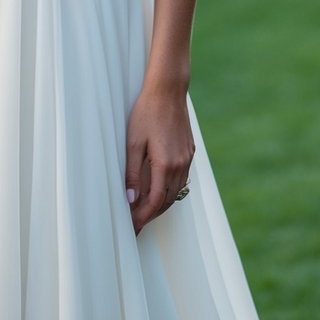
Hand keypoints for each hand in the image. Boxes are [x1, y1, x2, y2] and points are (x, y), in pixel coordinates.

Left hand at [125, 84, 194, 235]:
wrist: (168, 90)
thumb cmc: (146, 113)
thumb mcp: (133, 142)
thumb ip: (132, 173)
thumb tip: (130, 200)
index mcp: (165, 164)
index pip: (154, 202)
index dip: (142, 218)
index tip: (132, 228)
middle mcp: (180, 165)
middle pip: (166, 201)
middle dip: (151, 216)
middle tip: (135, 226)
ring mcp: (187, 159)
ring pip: (175, 192)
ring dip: (160, 205)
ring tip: (144, 213)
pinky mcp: (189, 152)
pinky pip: (181, 179)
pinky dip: (169, 191)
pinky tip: (159, 191)